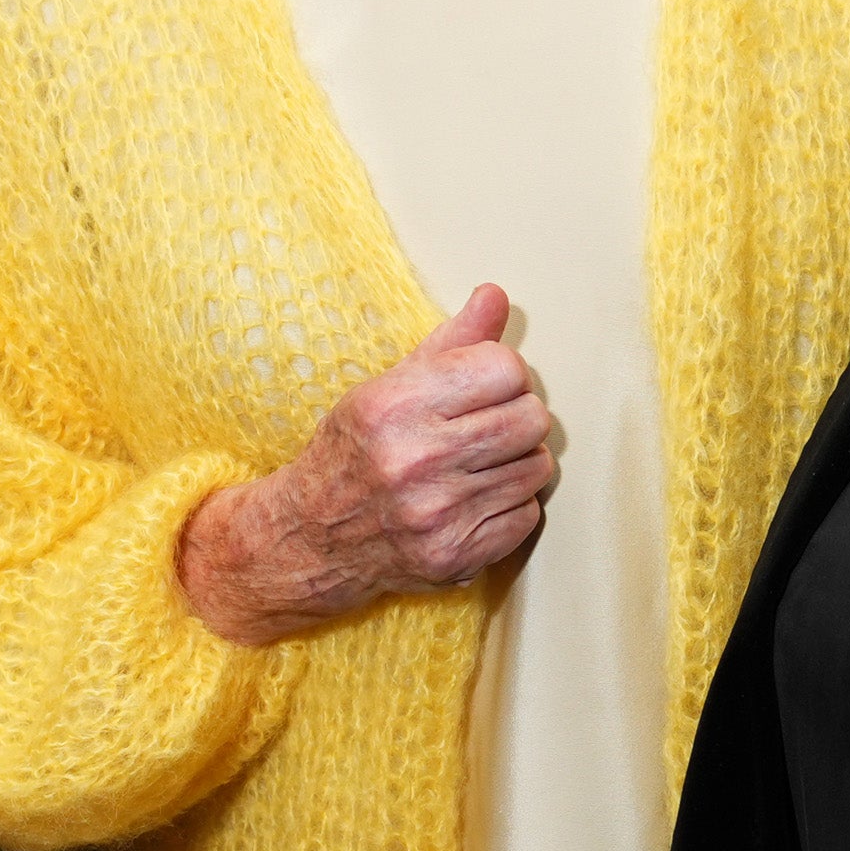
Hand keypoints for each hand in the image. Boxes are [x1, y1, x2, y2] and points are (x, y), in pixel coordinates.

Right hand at [176, 286, 555, 646]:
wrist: (313, 537)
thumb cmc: (354, 452)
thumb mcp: (388, 385)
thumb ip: (452, 341)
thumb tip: (495, 295)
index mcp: (395, 406)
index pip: (504, 369)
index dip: (502, 374)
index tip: (485, 385)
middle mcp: (415, 460)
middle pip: (530, 417)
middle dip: (517, 415)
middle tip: (486, 424)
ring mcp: (437, 513)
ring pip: (536, 466)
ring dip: (517, 461)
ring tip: (479, 462)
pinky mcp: (456, 554)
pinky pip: (527, 514)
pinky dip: (510, 505)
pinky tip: (475, 498)